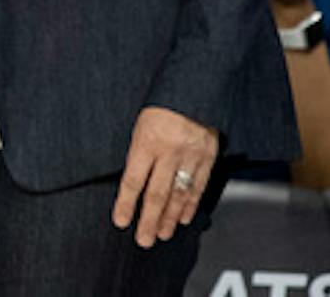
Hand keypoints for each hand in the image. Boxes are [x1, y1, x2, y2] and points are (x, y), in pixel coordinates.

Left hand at [111, 107, 218, 247]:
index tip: (121, 221)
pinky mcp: (208, 157)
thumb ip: (139, 154)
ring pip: (179, 195)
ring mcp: (191, 156)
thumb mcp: (140, 125)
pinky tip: (183, 218)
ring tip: (163, 234)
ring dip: (170, 218)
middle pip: (157, 194)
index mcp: (146, 142)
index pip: (133, 181)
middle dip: (149, 220)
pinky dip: (190, 205)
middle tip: (144, 240)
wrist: (193, 88)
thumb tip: (133, 185)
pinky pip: (198, 187)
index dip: (126, 204)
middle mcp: (169, 152)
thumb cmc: (160, 106)